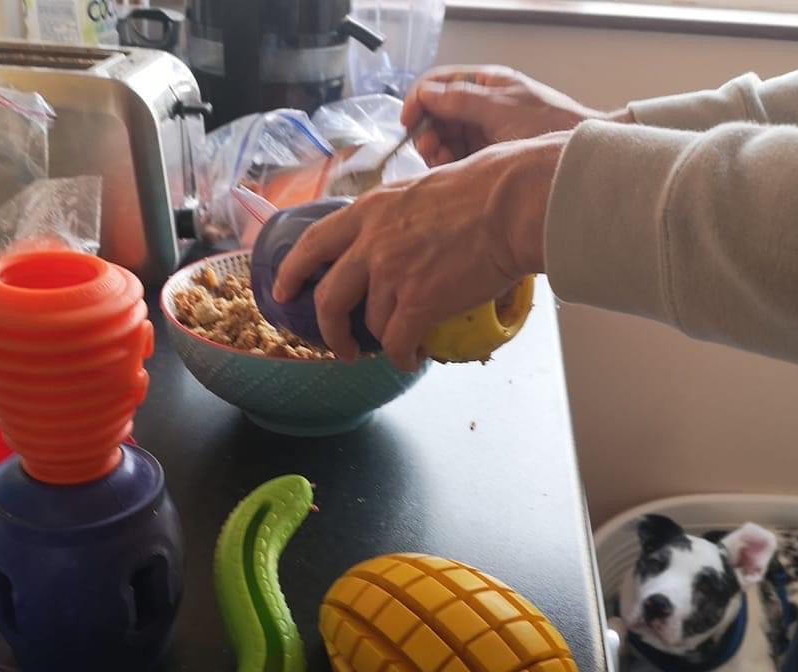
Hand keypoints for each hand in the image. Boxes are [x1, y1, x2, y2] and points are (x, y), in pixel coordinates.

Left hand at [274, 133, 567, 371]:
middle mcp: (371, 243)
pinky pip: (396, 343)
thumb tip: (400, 235)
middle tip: (338, 346)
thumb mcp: (420, 188)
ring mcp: (391, 274)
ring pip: (370, 325)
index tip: (284, 289)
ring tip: (399, 347)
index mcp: (369, 211)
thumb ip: (398, 216)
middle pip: (328, 298)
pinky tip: (411, 359)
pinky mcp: (418, 303)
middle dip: (328, 330)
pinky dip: (401, 357)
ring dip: (381, 343)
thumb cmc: (484, 187)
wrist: (513, 204)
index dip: (292, 271)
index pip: (313, 243)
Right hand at [401, 65, 625, 165]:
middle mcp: (481, 105)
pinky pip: (455, 159)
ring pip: (443, 138)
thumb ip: (461, 100)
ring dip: (435, 150)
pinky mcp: (485, 157)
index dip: (418, 100)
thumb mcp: (501, 109)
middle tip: (430, 149)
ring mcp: (482, 132)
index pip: (439, 83)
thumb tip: (426, 93)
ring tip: (442, 162)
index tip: (406, 122)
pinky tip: (451, 171)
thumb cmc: (549, 126)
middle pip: (437, 113)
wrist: (577, 157)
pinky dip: (448, 165)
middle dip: (428, 130)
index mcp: (485, 84)